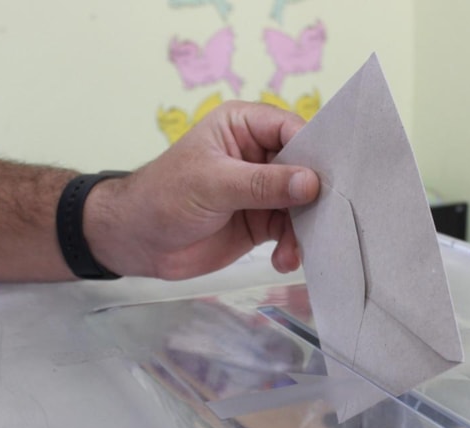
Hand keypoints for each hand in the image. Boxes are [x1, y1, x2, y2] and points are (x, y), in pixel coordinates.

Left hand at [84, 101, 319, 279]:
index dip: (315, 151)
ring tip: (295, 251)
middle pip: (305, 168)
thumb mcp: (213, 184)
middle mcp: (259, 154)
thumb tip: (311, 183)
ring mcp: (262, 189)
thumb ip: (263, 184)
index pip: (292, 129)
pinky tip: (285, 260)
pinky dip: (293, 246)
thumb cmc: (163, 197)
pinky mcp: (262, 220)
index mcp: (244, 126)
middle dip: (316, 195)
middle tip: (329, 219)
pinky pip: (291, 230)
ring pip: (302, 203)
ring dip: (304, 228)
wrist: (137, 242)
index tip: (332, 178)